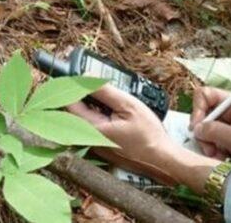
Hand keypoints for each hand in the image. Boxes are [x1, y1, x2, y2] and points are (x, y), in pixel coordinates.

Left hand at [70, 85, 219, 191]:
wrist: (161, 156)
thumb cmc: (148, 134)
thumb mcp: (128, 105)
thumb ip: (104, 91)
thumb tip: (86, 77)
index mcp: (92, 129)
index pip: (70, 103)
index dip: (72, 86)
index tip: (79, 74)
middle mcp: (89, 137)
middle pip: (75, 109)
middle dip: (82, 92)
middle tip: (93, 80)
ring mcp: (95, 142)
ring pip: (84, 115)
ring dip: (90, 101)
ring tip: (104, 92)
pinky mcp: (102, 143)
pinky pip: (93, 122)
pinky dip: (98, 111)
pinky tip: (110, 106)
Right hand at [190, 86, 230, 161]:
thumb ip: (215, 132)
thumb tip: (196, 129)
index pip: (204, 95)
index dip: (197, 109)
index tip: (198, 128)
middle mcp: (227, 109)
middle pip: (202, 114)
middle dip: (204, 133)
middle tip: (210, 149)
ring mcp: (228, 122)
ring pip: (207, 129)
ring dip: (210, 144)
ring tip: (221, 155)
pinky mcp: (229, 133)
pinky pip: (215, 139)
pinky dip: (217, 149)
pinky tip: (226, 156)